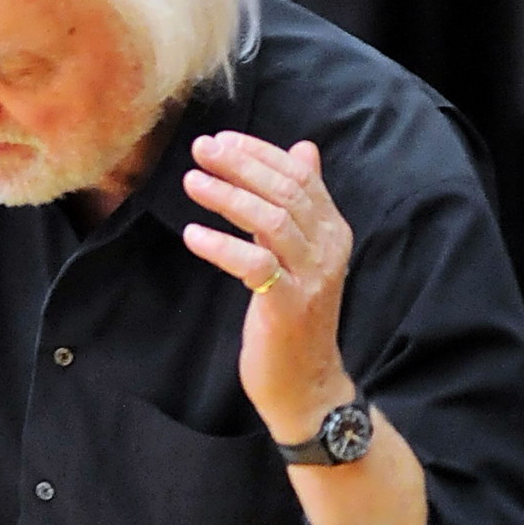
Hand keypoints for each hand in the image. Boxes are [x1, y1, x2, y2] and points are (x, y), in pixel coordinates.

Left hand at [180, 132, 354, 440]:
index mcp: (332, 231)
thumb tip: (303, 148)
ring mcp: (311, 278)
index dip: (260, 152)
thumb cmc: (294, 317)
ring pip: (272, 220)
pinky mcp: (288, 307)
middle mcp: (328, 249)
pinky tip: (193, 234)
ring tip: (191, 181)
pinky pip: (254, 264)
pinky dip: (221, 245)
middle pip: (286, 191)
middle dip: (240, 164)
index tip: (222, 139)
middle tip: (201, 149)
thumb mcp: (298, 254)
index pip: (300, 176)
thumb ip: (298, 204)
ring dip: (227, 196)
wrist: (306, 385)